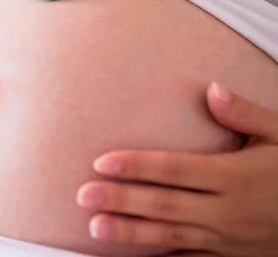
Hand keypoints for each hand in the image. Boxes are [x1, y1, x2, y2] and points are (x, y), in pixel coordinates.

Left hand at [78, 82, 277, 256]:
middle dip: (121, 200)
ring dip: (131, 232)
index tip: (102, 162)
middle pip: (164, 203)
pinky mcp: (229, 256)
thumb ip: (246, 115)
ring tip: (94, 227)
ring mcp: (226, 238)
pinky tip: (130, 256)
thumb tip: (212, 89)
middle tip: (82, 194)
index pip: (175, 168)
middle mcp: (227, 209)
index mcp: (235, 176)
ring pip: (171, 235)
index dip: (137, 165)